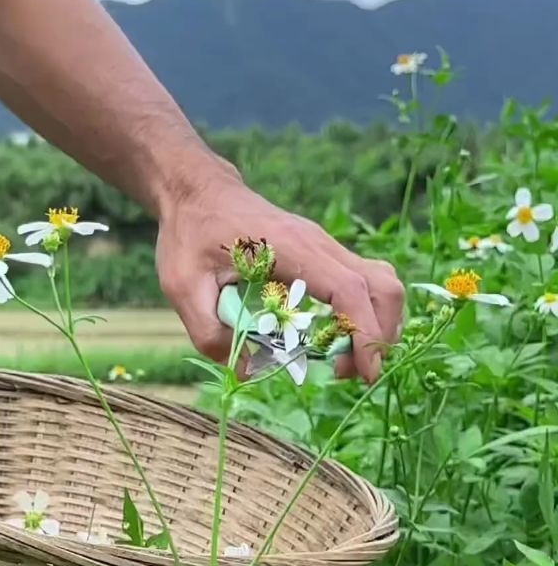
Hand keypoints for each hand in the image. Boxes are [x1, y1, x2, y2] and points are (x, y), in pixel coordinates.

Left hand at [157, 167, 403, 381]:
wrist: (196, 192)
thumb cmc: (188, 235)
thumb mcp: (183, 287)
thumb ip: (210, 333)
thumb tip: (247, 372)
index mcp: (292, 249)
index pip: (349, 290)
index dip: (365, 333)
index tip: (365, 373)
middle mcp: (319, 245)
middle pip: (382, 287)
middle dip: (379, 336)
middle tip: (349, 371)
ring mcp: (324, 247)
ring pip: (379, 284)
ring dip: (375, 326)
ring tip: (342, 358)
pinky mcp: (321, 255)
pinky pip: (361, 283)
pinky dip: (362, 315)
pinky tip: (333, 337)